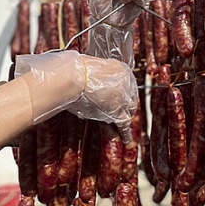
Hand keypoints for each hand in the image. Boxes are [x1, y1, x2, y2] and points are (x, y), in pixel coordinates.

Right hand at [14, 51, 137, 141]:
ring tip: (124, 128)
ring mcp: (122, 97)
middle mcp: (126, 82)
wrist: (73, 76)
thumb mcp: (90, 67)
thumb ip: (95, 76)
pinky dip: (125, 132)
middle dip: (126, 105)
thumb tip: (88, 78)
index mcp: (120, 68)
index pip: (126, 83)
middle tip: (122, 112)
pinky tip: (126, 138)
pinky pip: (123, 124)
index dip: (123, 93)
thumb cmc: (75, 69)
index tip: (120, 98)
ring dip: (125, 118)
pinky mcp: (116, 111)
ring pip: (128, 111)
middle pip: (130, 97)